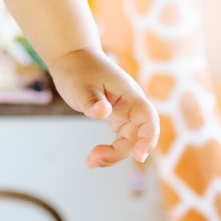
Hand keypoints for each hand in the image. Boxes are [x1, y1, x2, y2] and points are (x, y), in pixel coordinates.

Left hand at [48, 49, 158, 167]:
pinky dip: (109, 150)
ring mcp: (125, 112)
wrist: (72, 58)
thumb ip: (92, 101)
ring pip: (129, 141)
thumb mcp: (81, 85)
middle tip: (92, 159)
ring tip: (90, 162)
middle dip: (120, 152)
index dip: (148, 138)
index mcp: (130, 95)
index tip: (140, 156)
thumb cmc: (78, 69)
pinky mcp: (116, 118)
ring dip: (113, 155)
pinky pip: (120, 139)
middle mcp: (132, 106)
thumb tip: (103, 113)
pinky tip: (93, 158)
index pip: (148, 118)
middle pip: (137, 136)